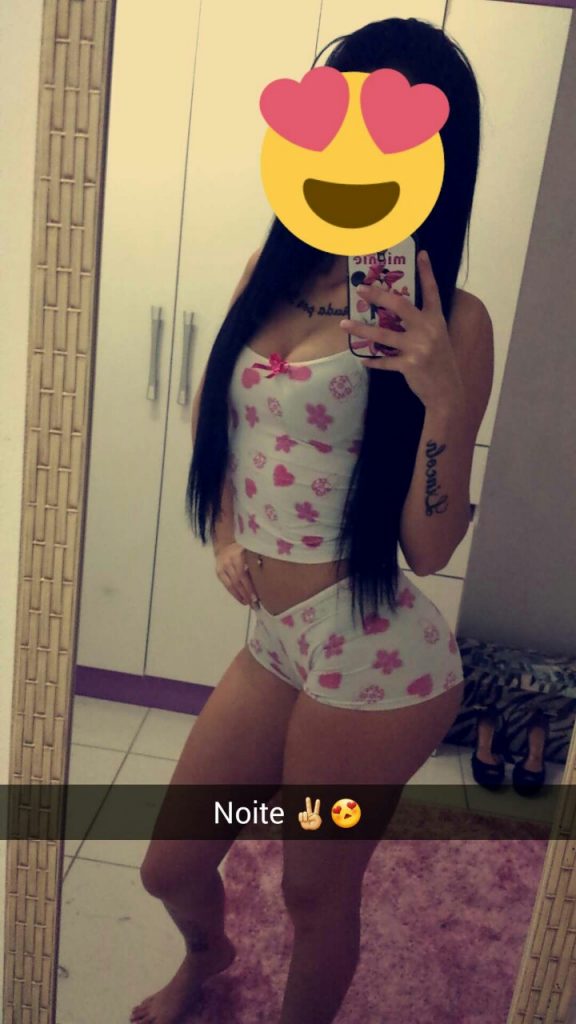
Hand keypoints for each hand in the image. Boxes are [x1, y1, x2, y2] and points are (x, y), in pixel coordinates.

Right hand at [215, 542, 259, 607]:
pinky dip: (235, 594)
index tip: (257, 596)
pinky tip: (242, 599)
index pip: (244, 573)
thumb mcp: (250, 554)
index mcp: (240, 554)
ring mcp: (223, 566)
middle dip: (247, 593)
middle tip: (254, 603)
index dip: (250, 586)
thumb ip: (256, 564)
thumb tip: (265, 582)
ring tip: (249, 603)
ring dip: (241, 596)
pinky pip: (227, 585)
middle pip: (238, 580)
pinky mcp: (219, 572)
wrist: (226, 547)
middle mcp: (230, 559)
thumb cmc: (242, 552)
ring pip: (232, 584)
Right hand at [298, 796, 321, 830]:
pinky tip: (303, 821)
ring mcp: (306, 817)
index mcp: (315, 816)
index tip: (318, 800)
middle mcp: (310, 815)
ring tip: (307, 821)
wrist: (310, 832)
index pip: (316, 809)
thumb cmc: (315, 826)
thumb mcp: (318, 821)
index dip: (317, 805)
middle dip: (308, 803)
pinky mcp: (301, 818)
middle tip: (308, 798)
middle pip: (309, 807)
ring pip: (304, 813)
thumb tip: (309, 814)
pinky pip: (300, 814)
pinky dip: (301, 817)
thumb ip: (315, 816)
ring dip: (305, 817)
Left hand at [340, 250, 465, 409]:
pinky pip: (385, 361)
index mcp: (436, 320)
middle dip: (378, 295)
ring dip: (361, 329)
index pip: (432, 291)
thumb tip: (398, 312)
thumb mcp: (438, 338)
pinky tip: (362, 359)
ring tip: (344, 324)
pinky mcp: (409, 365)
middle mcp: (428, 330)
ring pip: (383, 335)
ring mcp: (418, 347)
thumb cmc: (440, 363)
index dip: (426, 272)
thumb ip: (422, 324)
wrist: (447, 392)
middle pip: (399, 306)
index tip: (421, 254)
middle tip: (361, 288)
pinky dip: (372, 361)